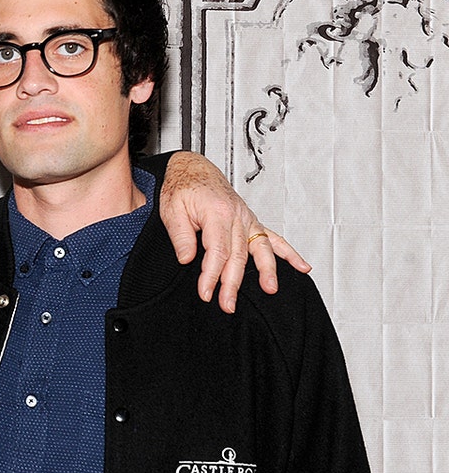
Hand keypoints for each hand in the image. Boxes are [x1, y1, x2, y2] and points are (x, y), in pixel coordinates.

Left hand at [159, 152, 310, 313]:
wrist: (191, 168)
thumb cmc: (181, 186)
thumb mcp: (171, 209)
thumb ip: (181, 236)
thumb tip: (187, 259)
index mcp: (216, 212)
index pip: (217, 251)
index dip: (212, 275)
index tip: (206, 293)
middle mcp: (236, 216)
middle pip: (238, 255)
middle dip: (233, 282)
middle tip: (228, 304)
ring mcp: (247, 218)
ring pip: (260, 248)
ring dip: (267, 270)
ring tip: (270, 289)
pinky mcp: (251, 221)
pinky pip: (273, 238)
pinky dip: (288, 253)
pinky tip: (301, 266)